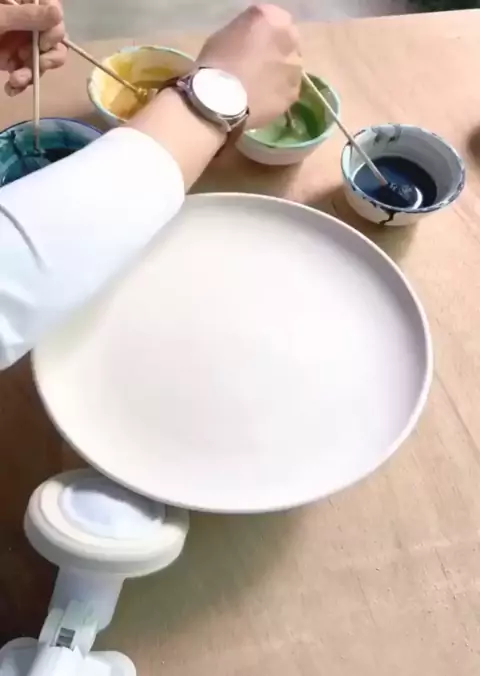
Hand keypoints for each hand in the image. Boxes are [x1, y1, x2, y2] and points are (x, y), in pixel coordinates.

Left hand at [0, 0, 66, 95]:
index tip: (43, 43)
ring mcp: (23, 42)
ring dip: (33, 75)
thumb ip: (26, 16)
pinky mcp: (16, 60)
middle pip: (55, 40)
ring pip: (45, 61)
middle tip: (29, 61)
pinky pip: (30, 75)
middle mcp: (28, 22)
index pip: (53, 10)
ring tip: (15, 81)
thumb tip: (58, 13)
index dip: (54, 30)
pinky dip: (21, 85)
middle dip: (45, 57)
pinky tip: (11, 89)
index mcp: (24, 3)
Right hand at [197, 4, 301, 128]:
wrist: (220, 101)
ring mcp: (295, 69)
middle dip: (275, 53)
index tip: (252, 45)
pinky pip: (287, 91)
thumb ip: (248, 32)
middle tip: (257, 66)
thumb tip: (253, 41)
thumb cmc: (216, 63)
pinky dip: (277, 94)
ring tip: (259, 87)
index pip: (275, 21)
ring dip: (279, 74)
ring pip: (290, 69)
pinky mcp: (293, 93)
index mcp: (272, 18)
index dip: (263, 35)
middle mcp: (290, 40)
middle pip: (287, 44)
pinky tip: (262, 100)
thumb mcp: (227, 33)